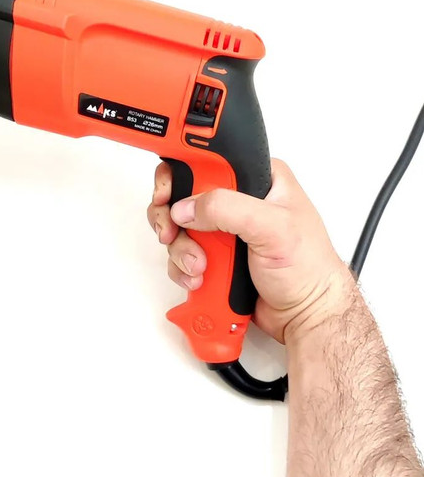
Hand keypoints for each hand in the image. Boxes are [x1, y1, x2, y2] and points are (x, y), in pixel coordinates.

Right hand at [147, 159, 354, 342]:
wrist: (305, 315)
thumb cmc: (308, 269)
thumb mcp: (273, 228)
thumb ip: (227, 208)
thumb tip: (186, 208)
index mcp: (256, 178)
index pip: (205, 161)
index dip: (179, 174)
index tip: (168, 195)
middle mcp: (237, 198)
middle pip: (182, 193)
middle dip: (173, 217)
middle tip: (173, 232)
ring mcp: (223, 227)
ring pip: (178, 225)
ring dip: (180, 248)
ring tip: (201, 266)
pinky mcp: (213, 252)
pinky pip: (181, 252)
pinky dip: (183, 266)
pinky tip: (201, 277)